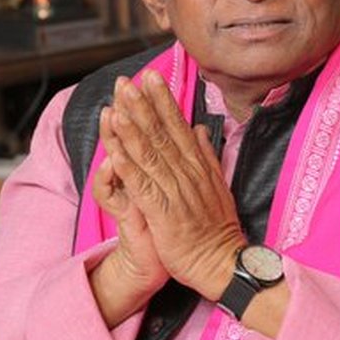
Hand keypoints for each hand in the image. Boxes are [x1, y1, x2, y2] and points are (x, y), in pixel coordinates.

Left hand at [105, 71, 245, 300]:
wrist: (222, 263)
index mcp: (197, 166)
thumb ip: (206, 155)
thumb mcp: (218, 185)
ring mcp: (176, 193)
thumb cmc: (217, 228)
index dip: (162, 101)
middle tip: (127, 81)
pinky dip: (130, 170)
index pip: (177, 127)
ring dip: (133, 131)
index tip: (150, 77)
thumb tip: (199, 128)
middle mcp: (187, 174)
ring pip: (151, 156)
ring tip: (118, 106)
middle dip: (143, 106)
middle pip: (162, 134)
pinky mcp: (164, 214)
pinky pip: (144, 188)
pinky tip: (116, 153)